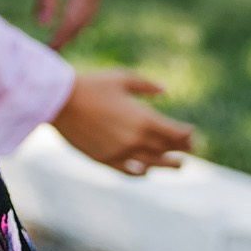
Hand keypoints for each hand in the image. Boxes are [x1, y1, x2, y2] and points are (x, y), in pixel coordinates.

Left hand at [34, 0, 107, 48]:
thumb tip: (42, 25)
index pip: (72, 21)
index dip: (61, 37)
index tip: (49, 50)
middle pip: (83, 21)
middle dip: (68, 37)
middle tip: (52, 51)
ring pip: (89, 16)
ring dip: (75, 30)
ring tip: (58, 42)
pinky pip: (90, 7)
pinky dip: (79, 18)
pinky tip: (68, 25)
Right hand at [52, 71, 192, 174]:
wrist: (59, 101)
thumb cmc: (92, 85)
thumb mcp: (122, 78)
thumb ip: (146, 85)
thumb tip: (164, 90)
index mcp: (143, 118)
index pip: (175, 133)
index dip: (187, 134)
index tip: (191, 133)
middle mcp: (135, 139)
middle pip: (166, 149)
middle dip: (181, 150)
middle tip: (189, 150)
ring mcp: (120, 152)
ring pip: (152, 164)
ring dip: (167, 165)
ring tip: (178, 166)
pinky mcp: (104, 159)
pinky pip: (128, 171)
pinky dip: (140, 172)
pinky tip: (145, 171)